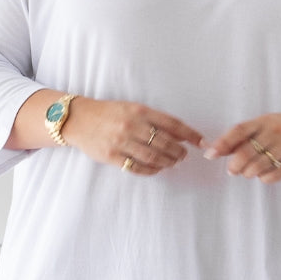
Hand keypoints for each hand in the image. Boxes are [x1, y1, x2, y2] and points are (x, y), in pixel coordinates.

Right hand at [64, 98, 203, 175]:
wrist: (79, 119)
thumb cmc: (110, 113)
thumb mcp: (133, 109)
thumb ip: (155, 120)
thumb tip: (181, 134)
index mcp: (140, 111)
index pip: (173, 124)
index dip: (190, 134)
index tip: (201, 142)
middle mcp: (132, 125)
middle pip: (165, 143)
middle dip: (179, 152)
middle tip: (184, 156)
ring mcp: (121, 142)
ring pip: (153, 157)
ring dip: (168, 162)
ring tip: (173, 163)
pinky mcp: (111, 156)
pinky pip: (136, 167)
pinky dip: (151, 170)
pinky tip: (157, 169)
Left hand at [203, 106, 280, 183]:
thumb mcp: (267, 124)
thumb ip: (244, 136)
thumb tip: (216, 148)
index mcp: (264, 121)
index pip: (239, 131)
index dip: (223, 143)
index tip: (210, 154)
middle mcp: (275, 132)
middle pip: (248, 151)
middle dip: (236, 163)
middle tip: (232, 170)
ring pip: (261, 164)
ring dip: (250, 172)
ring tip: (248, 173)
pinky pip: (276, 173)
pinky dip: (266, 177)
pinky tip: (264, 176)